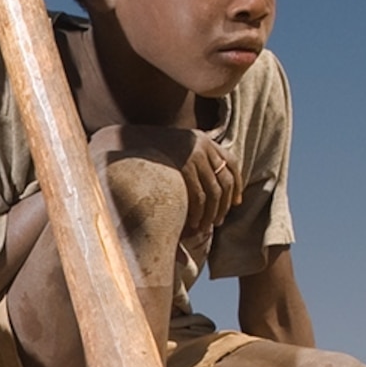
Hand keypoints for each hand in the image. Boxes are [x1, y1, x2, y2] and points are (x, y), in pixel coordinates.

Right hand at [93, 121, 241, 236]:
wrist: (127, 143)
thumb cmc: (150, 152)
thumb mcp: (176, 150)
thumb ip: (194, 162)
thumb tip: (211, 188)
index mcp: (205, 140)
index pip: (232, 163)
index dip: (238, 184)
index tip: (236, 202)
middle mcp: (203, 146)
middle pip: (225, 180)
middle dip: (225, 204)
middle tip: (219, 221)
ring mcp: (194, 156)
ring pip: (215, 192)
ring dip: (213, 213)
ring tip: (207, 226)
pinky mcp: (183, 167)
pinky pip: (199, 196)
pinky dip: (200, 213)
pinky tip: (195, 223)